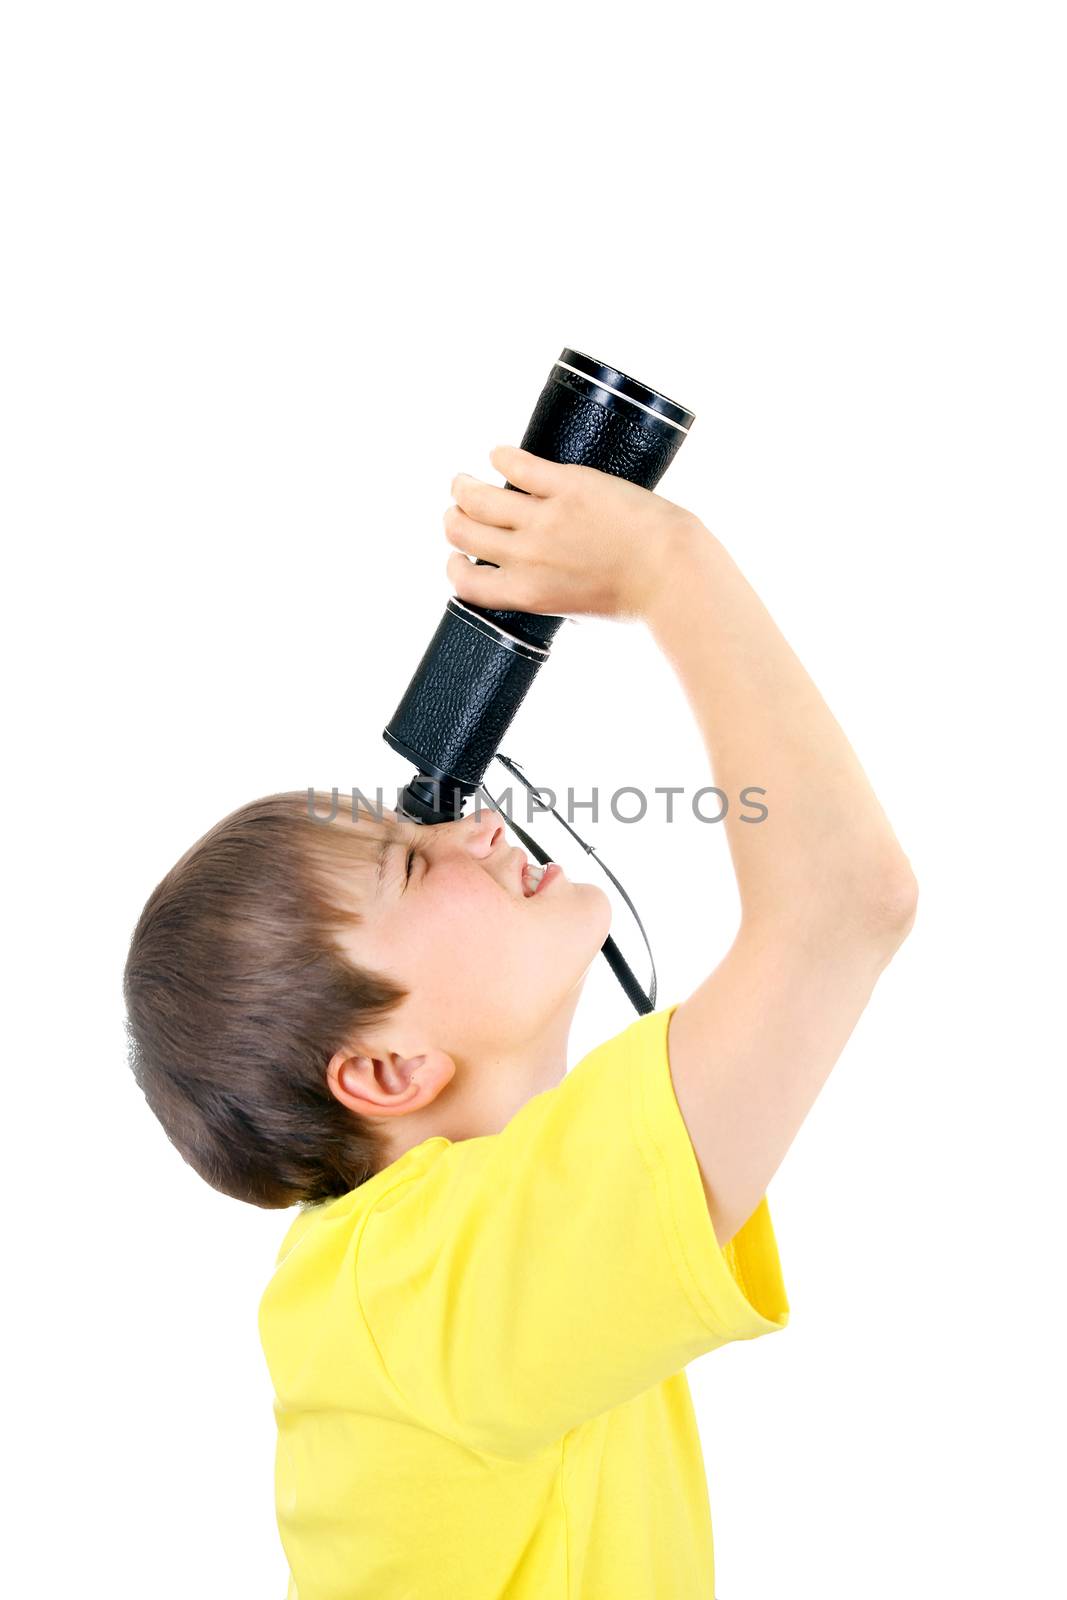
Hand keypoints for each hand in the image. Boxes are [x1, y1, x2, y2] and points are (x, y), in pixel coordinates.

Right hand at [442, 445, 699, 621]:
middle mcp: (527, 557)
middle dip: (454, 520)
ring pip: (477, 496)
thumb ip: (552, 595)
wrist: (672, 572)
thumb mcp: (580, 610)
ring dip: (463, 486)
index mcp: (528, 594)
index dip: (455, 567)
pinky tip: (499, 455)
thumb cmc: (637, 598)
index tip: (458, 556)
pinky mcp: (568, 485)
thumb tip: (544, 582)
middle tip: (459, 511)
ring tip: (464, 481)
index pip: (465, 582)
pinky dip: (501, 457)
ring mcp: (545, 518)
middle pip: (462, 532)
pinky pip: (518, 465)